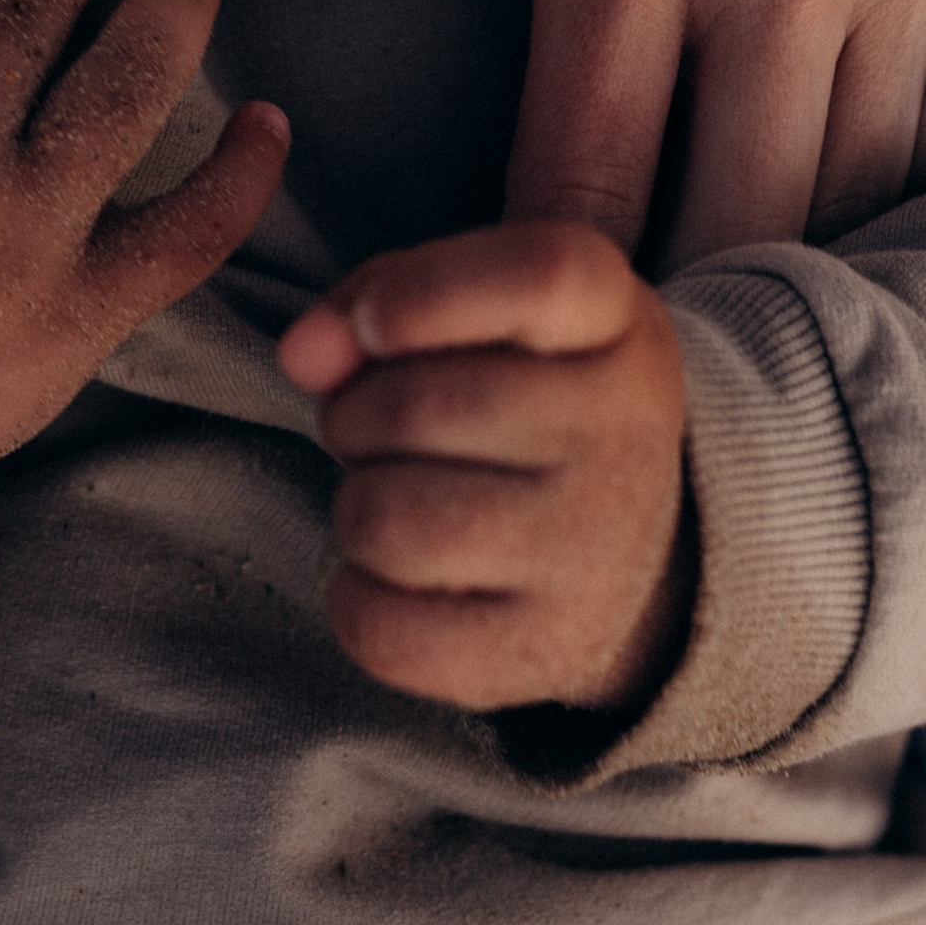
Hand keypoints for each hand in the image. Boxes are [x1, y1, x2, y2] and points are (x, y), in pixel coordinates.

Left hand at [185, 0, 925, 264]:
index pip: (569, 177)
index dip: (497, 285)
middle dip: (636, 318)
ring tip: (677, 306)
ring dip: (765, 258)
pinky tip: (823, 187)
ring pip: (853, 197)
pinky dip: (894, 177)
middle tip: (553, 357)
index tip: (439, 332)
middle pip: (724, 231)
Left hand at [280, 222, 691, 715]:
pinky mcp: (543, 650)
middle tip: (390, 432)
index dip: (425, 291)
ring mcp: (593, 550)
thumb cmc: (513, 399)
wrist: (617, 550)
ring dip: (356, 505)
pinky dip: (356, 598)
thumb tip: (302, 354)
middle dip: (355, 415)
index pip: (539, 274)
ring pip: (382, 520)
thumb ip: (373, 301)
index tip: (375, 324)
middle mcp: (623, 431)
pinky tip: (402, 575)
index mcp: (614, 319)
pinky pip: (380, 627)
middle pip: (412, 407)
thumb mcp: (473, 314)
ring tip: (404, 497)